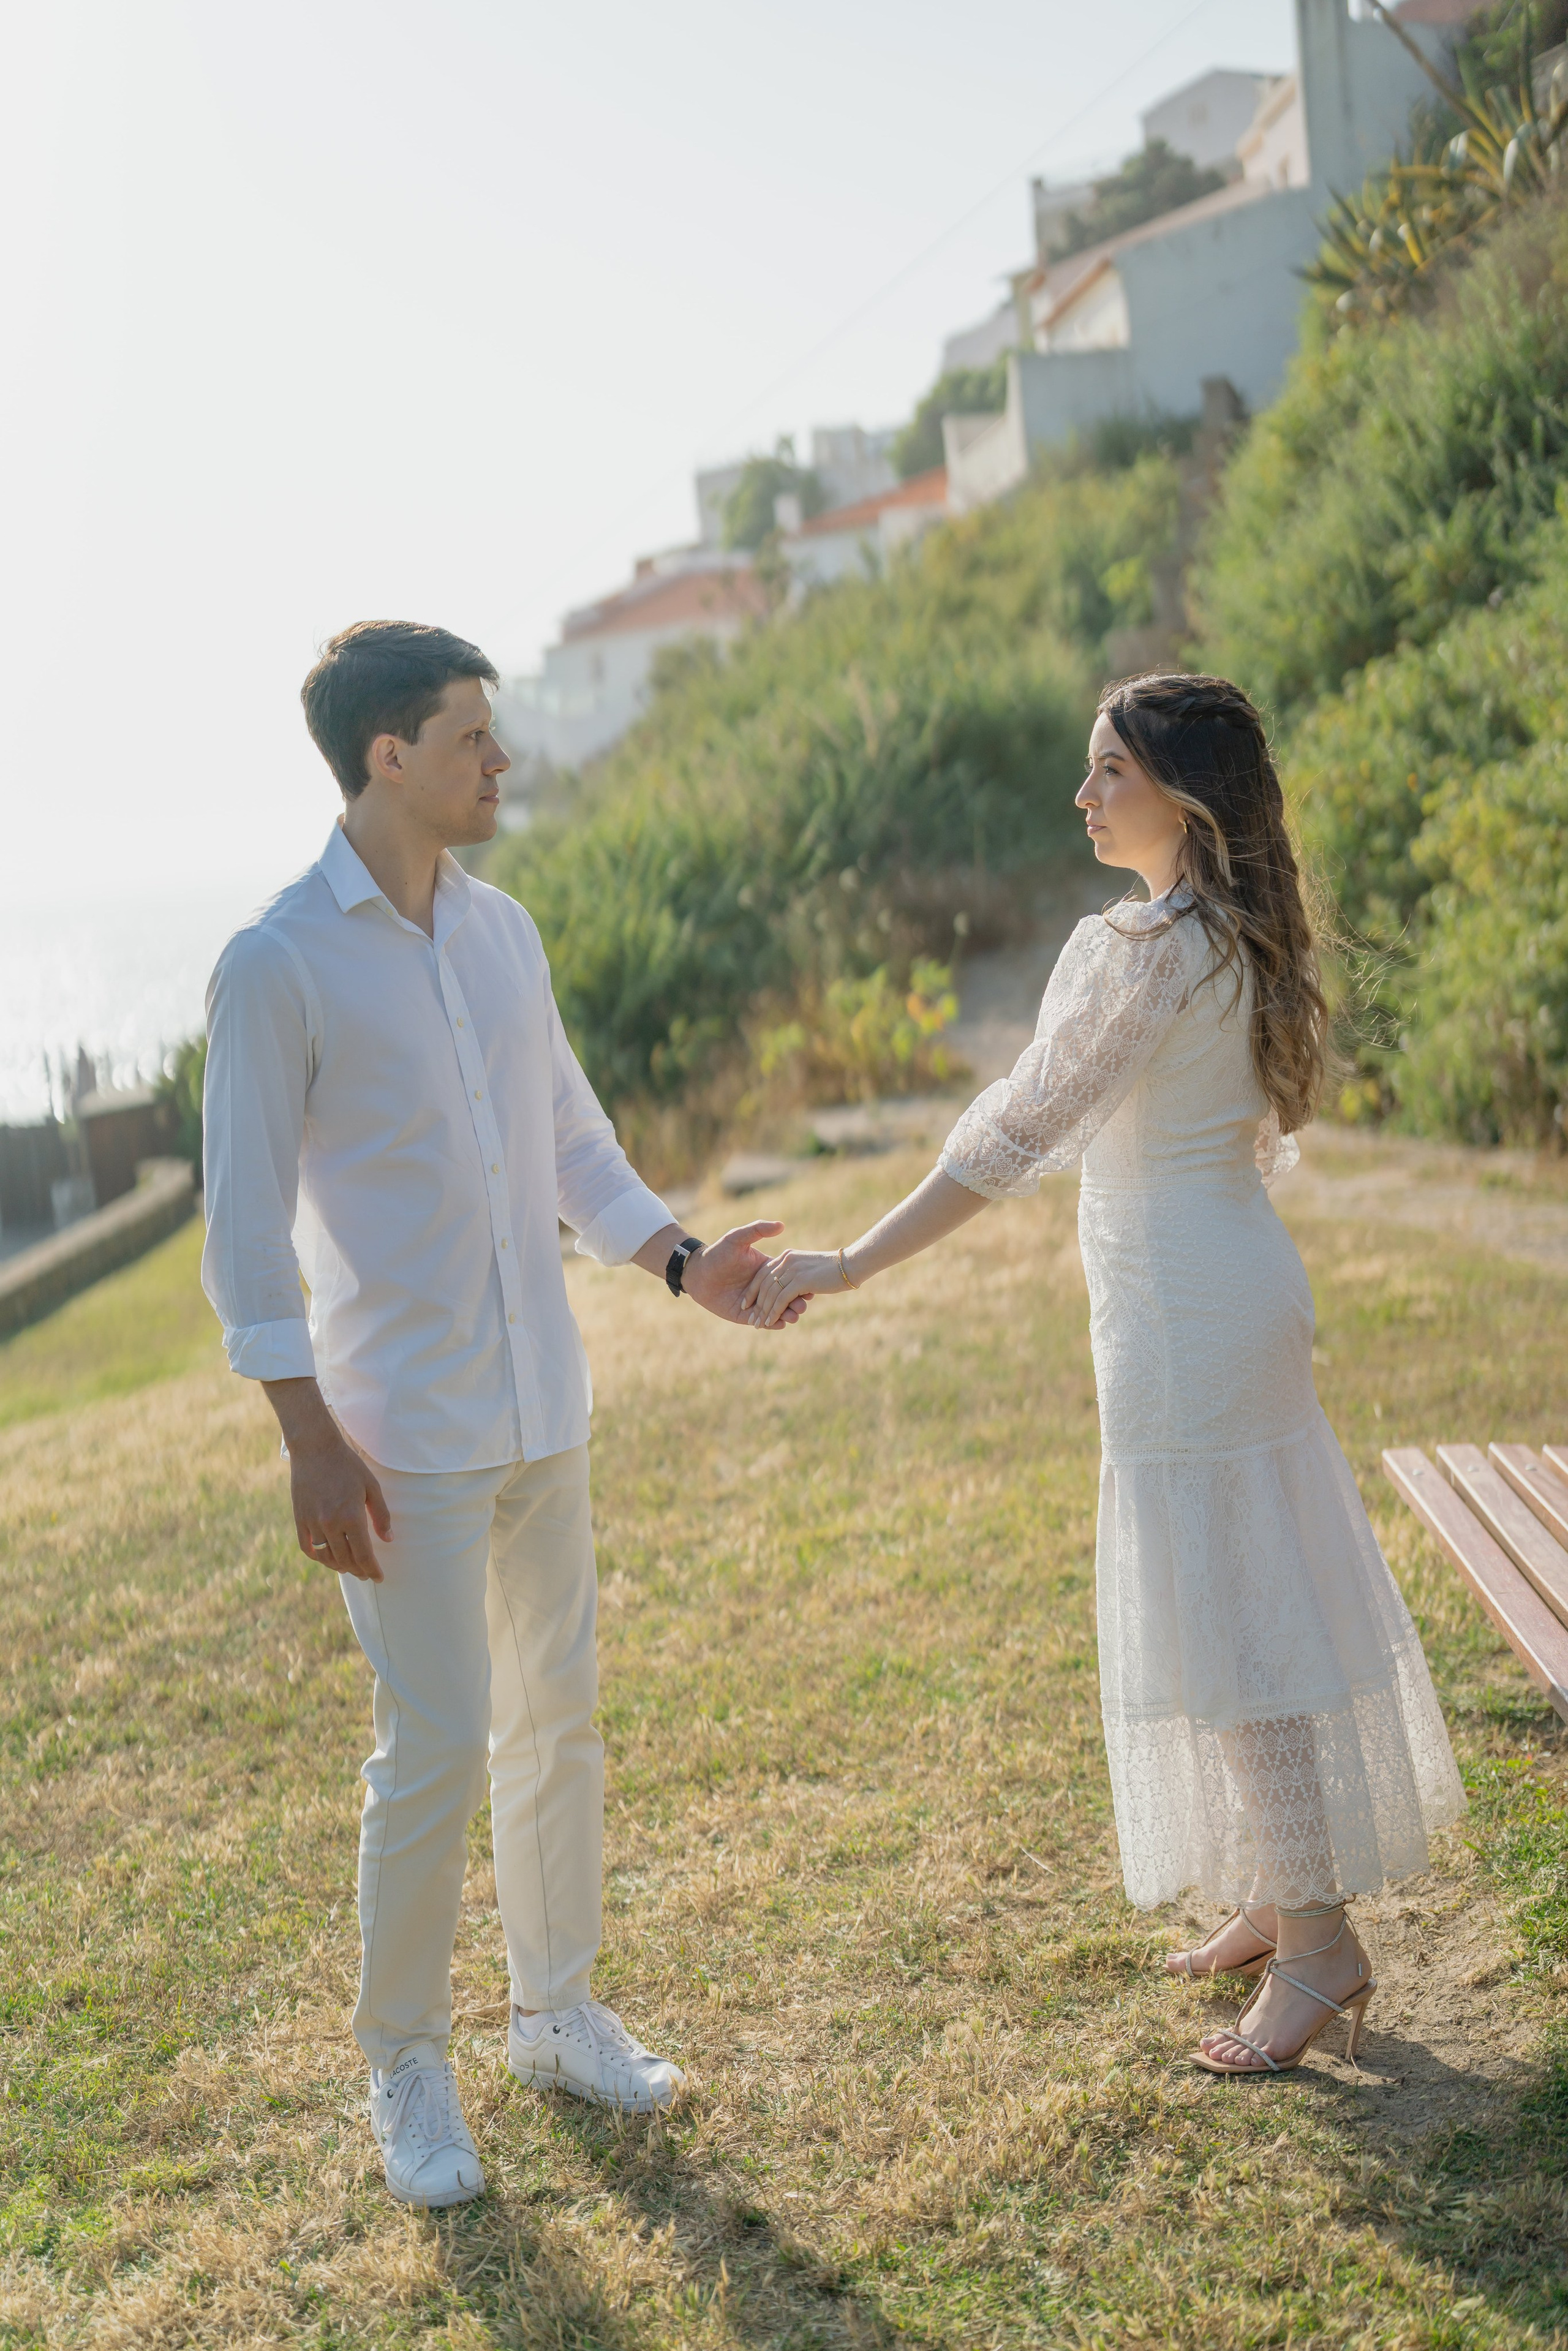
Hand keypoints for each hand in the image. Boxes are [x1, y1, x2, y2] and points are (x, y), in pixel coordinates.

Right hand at [288, 1424, 391, 1579]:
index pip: (364, 1555)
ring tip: (350, 1568)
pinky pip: (307, 1547)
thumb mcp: (372, 1487)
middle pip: (346, 1560)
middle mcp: (330, 1524)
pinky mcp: (299, 1519)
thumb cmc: (348, 1465)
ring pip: (326, 1557)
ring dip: (339, 1566)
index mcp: (351, 1517)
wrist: (315, 1449)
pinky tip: (327, 1559)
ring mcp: (312, 1523)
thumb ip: (381, 1515)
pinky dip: (318, 1557)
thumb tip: (388, 1539)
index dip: (372, 1570)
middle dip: (359, 1570)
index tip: (379, 1577)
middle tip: (367, 1574)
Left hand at [682, 1220, 809, 1327]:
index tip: (809, 1288)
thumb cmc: (717, 1253)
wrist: (697, 1272)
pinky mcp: (745, 1315)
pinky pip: (762, 1321)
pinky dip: (772, 1324)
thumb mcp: (737, 1238)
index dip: (799, 1284)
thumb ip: (757, 1230)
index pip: (788, 1279)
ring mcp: (755, 1302)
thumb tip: (781, 1225)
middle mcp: (763, 1287)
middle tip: (803, 1306)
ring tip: (793, 1317)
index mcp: (766, 1270)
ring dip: (786, 1314)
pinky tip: (779, 1324)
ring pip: (776, 1311)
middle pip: (785, 1297)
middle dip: (796, 1303)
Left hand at [741, 1248, 847, 1327]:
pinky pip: (781, 1299)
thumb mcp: (810, 1268)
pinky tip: (770, 1322)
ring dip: (763, 1311)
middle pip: (764, 1284)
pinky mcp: (800, 1280)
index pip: (763, 1274)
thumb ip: (797, 1276)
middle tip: (751, 1319)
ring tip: (758, 1324)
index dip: (754, 1290)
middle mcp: (787, 1261)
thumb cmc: (834, 1270)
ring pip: (771, 1293)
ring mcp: (793, 1270)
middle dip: (755, 1303)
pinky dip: (773, 1312)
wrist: (852, 1264)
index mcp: (787, 1257)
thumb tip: (791, 1291)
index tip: (747, 1304)